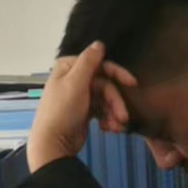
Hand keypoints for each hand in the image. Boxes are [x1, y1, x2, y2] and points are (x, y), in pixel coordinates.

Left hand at [25, 45, 111, 169]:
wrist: (54, 144)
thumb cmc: (63, 110)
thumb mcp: (75, 83)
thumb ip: (88, 62)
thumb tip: (99, 43)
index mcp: (68, 68)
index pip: (99, 64)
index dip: (116, 73)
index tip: (133, 83)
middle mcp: (73, 79)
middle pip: (105, 84)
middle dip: (115, 101)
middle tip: (123, 116)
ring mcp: (79, 96)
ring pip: (106, 99)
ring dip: (114, 113)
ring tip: (117, 127)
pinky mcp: (84, 112)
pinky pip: (102, 110)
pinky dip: (108, 119)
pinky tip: (109, 129)